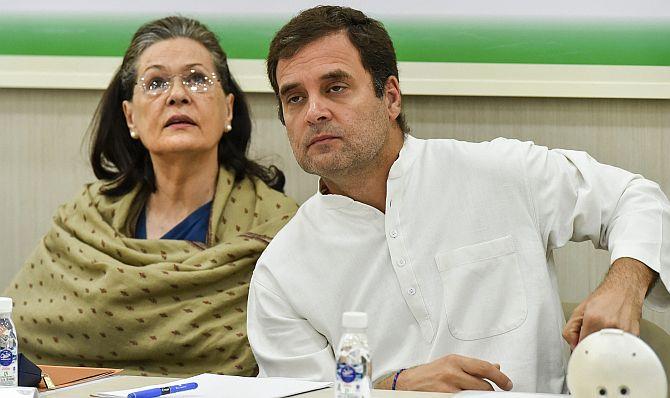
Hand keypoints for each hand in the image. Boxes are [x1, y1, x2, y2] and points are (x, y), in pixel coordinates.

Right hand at [377, 354, 512, 391]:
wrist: (407, 384)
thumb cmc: (428, 374)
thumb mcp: (450, 364)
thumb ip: (472, 367)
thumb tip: (495, 367)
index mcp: (454, 361)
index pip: (484, 367)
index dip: (500, 377)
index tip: (507, 384)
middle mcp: (451, 372)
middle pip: (483, 385)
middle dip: (489, 391)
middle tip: (493, 392)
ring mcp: (448, 388)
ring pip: (475, 395)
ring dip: (479, 396)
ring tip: (477, 395)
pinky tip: (466, 397)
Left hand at [563, 257, 656, 349]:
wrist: (624, 289)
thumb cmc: (604, 298)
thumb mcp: (579, 310)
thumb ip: (571, 330)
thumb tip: (574, 346)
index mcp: (593, 319)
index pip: (582, 346)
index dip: (580, 348)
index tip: (582, 347)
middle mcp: (609, 325)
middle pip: (596, 350)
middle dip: (593, 347)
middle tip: (593, 339)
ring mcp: (623, 331)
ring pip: (609, 351)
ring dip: (605, 348)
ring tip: (605, 335)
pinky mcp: (634, 336)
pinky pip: (621, 349)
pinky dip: (616, 346)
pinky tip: (615, 334)